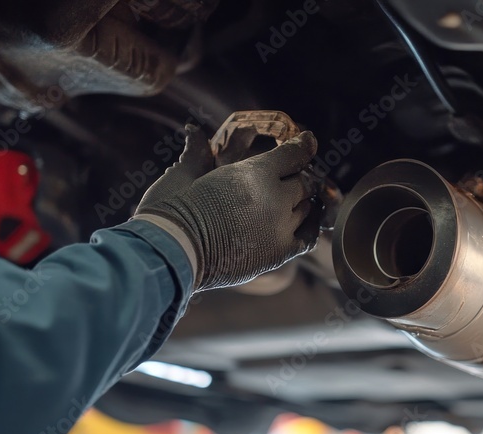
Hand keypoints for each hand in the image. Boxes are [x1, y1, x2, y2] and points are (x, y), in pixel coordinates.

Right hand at [132, 125, 320, 290]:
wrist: (171, 252)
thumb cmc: (172, 211)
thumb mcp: (184, 175)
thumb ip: (197, 153)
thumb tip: (194, 130)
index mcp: (255, 172)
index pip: (294, 154)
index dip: (302, 146)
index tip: (307, 141)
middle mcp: (275, 197)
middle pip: (303, 182)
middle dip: (299, 177)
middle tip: (294, 176)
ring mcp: (280, 227)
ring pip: (307, 207)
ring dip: (302, 201)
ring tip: (296, 199)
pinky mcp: (279, 253)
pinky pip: (308, 237)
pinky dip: (311, 226)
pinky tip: (306, 220)